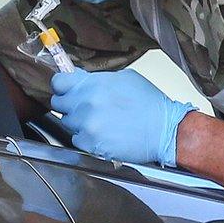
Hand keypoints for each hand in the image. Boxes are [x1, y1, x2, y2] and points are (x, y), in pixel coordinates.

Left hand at [50, 67, 195, 165]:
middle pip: (59, 103)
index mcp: (93, 84)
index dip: (62, 86)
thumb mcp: (124, 78)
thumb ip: (97, 79)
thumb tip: (80, 78)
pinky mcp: (91, 144)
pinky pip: (76, 139)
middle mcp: (87, 103)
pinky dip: (86, 137)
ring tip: (99, 121)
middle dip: (70, 104)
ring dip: (78, 122)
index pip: (58, 82)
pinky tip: (102, 133)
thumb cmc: (149, 104)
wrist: (165, 129)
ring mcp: (87, 125)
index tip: (66, 89)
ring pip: (68, 122)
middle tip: (85, 107)